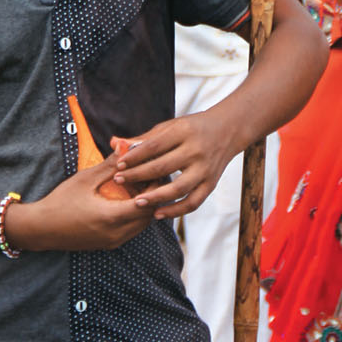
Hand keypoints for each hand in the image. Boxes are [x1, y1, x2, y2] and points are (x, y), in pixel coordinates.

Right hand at [13, 154, 153, 251]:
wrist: (42, 229)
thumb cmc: (61, 201)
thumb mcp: (86, 179)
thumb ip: (109, 165)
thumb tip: (126, 146)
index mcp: (112, 217)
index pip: (147, 204)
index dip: (154, 187)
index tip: (152, 171)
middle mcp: (116, 234)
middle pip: (148, 216)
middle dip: (152, 196)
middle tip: (148, 176)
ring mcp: (113, 242)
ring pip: (141, 225)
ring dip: (144, 207)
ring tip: (138, 187)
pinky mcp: (108, 244)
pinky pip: (131, 230)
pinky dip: (134, 216)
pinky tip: (126, 200)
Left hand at [110, 106, 241, 220]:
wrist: (227, 130)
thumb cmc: (191, 128)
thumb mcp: (170, 127)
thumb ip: (143, 138)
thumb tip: (114, 143)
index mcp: (184, 131)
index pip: (154, 146)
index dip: (135, 156)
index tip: (119, 164)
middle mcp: (196, 150)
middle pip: (163, 166)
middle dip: (138, 175)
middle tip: (119, 181)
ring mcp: (205, 169)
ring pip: (178, 188)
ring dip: (156, 197)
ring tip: (137, 202)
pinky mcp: (211, 183)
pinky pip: (193, 202)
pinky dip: (176, 210)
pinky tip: (158, 214)